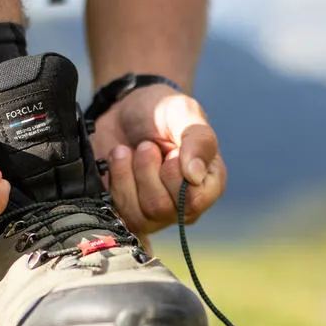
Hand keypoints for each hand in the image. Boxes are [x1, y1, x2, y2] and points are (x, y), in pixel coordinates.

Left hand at [91, 85, 225, 237]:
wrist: (124, 110)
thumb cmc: (161, 112)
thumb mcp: (183, 113)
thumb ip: (198, 140)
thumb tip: (194, 175)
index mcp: (209, 184)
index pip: (194, 200)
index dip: (174, 175)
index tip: (171, 150)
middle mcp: (186, 206)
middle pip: (162, 207)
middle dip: (146, 169)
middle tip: (147, 146)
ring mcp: (158, 215)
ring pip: (140, 212)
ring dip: (128, 173)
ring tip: (130, 151)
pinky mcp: (131, 215)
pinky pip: (121, 213)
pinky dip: (115, 181)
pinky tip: (119, 161)